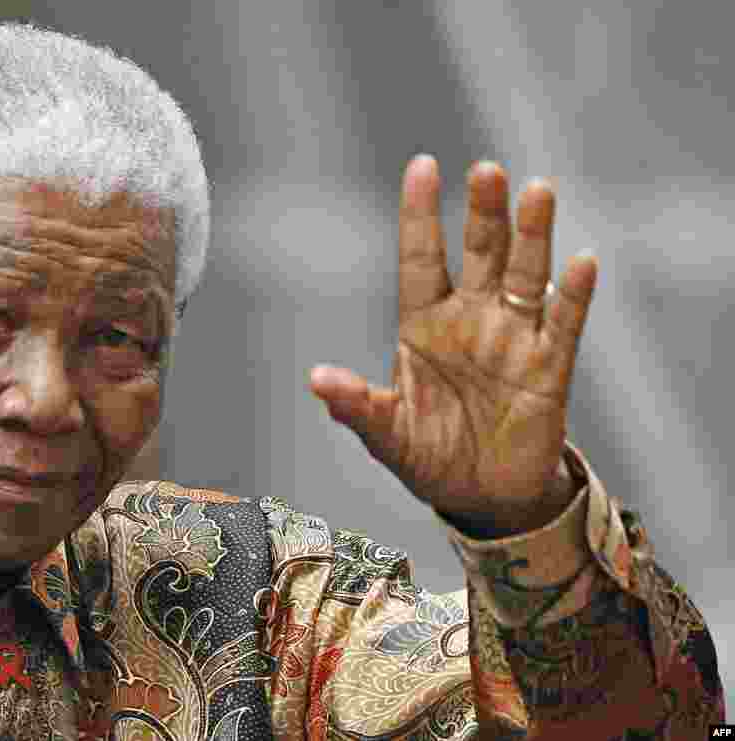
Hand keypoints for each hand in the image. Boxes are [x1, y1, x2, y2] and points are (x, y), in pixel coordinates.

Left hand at [310, 156, 597, 536]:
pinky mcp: (550, 368)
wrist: (481, 496)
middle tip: (485, 170)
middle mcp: (471, 319)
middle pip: (480, 253)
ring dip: (533, 236)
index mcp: (424, 325)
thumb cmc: (429, 456)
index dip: (420, 215)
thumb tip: (317, 379)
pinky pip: (564, 325)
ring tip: (537, 192)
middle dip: (483, 213)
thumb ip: (357, 405)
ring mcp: (514, 338)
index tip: (422, 166)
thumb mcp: (386, 433)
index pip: (421, 258)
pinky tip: (581, 262)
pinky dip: (574, 295)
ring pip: (526, 275)